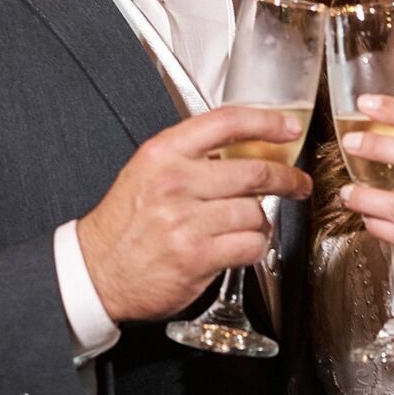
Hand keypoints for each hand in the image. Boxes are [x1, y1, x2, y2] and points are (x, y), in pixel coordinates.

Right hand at [80, 106, 310, 321]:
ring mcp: (187, 221)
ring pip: (255, 212)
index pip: (227, 122)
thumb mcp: (147, 172)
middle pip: (255, 171)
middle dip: (287, 178)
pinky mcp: (197, 256)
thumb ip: (190, 157)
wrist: (96, 272)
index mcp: (164, 153)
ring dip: (261, 222)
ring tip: (247, 226)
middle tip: (297, 183)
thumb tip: (242, 149)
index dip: (268, 122)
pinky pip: (250, 245)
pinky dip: (254, 247)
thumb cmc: (123, 225)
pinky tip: (241, 246)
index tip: (289, 128)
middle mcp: (176, 183)